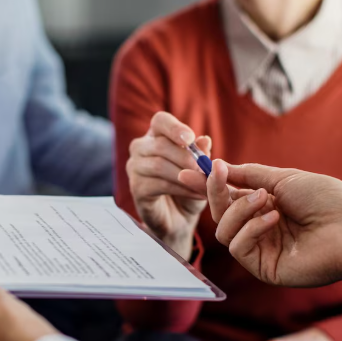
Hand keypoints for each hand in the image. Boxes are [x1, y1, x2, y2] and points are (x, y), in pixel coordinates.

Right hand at [126, 112, 212, 258]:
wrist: (180, 219)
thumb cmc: (189, 188)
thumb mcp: (200, 170)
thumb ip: (201, 155)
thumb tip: (204, 140)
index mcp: (156, 136)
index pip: (160, 121)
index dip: (174, 128)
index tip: (190, 139)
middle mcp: (141, 148)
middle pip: (160, 144)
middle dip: (187, 158)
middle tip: (206, 170)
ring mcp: (134, 168)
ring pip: (159, 165)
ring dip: (186, 175)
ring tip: (206, 185)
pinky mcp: (136, 188)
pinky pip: (159, 184)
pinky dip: (182, 189)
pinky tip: (198, 195)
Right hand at [187, 161, 341, 306]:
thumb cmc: (327, 199)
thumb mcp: (283, 178)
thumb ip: (249, 175)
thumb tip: (219, 168)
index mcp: (266, 207)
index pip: (228, 197)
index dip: (209, 186)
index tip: (190, 172)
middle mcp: (261, 229)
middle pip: (220, 215)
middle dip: (215, 193)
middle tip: (216, 175)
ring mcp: (262, 249)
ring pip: (224, 231)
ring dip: (239, 210)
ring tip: (265, 199)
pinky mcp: (264, 268)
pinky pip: (238, 247)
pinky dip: (251, 228)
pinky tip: (273, 219)